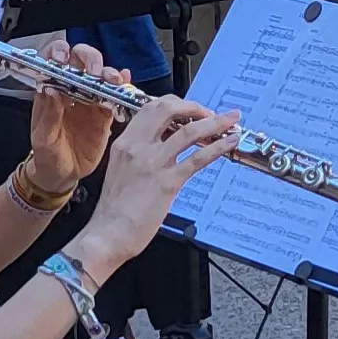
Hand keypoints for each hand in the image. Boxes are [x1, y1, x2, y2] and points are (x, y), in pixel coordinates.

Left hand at [21, 42, 121, 186]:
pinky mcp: (105, 114)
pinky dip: (123, 86)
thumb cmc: (47, 155)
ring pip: (102, 76)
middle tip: (94, 72)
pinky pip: (115, 96)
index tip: (63, 58)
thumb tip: (51, 89)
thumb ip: (48, 114)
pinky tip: (125, 81)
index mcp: (51, 91)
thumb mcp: (43, 138)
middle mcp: (71, 90)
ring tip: (113, 80)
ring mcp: (90, 101)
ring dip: (108, 73)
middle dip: (90, 59)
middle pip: (82, 61)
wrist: (62, 175)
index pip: (55, 61)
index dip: (59, 53)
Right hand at [72, 97, 242, 279]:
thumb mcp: (120, 170)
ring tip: (230, 120)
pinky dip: (218, 147)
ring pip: (189, 131)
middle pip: (169, 109)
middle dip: (195, 106)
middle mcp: (137, 147)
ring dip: (215, 122)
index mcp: (125, 143)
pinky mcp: (167, 182)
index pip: (152, 108)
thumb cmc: (113, 210)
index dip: (176, 104)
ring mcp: (153, 163)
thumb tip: (161, 145)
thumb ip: (137, 154)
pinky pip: (197, 158)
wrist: (107, 234)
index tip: (190, 109)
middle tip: (210, 113)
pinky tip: (229, 143)